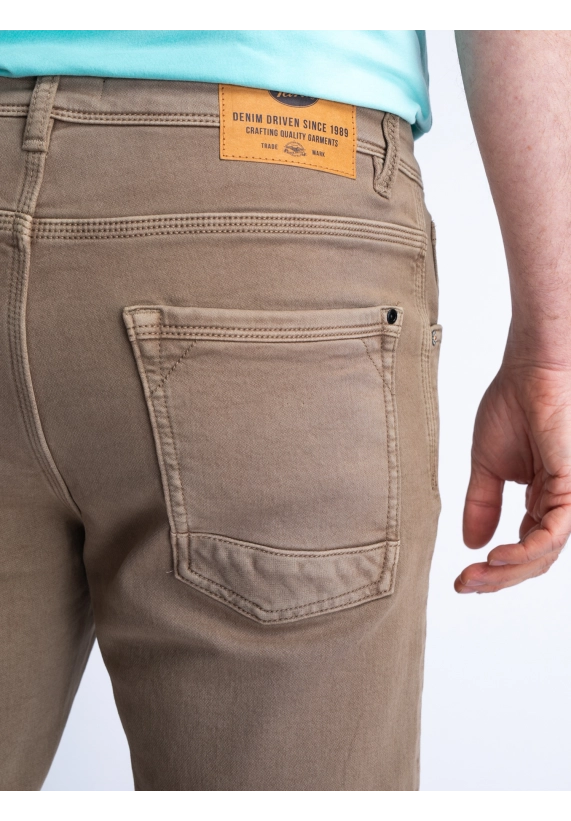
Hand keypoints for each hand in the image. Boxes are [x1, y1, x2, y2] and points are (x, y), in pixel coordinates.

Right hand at [456, 359, 570, 593]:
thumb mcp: (487, 467)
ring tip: (477, 575)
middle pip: (535, 559)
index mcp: (542, 500)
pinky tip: (499, 556)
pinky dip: (526, 551)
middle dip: (499, 578)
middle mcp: (559, 504)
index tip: (462, 579)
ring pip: (545, 554)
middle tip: (466, 583)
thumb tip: (471, 543)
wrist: (527, 372)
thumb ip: (481, 505)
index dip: (495, 570)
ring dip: (509, 570)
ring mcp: (568, 498)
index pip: (524, 549)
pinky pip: (553, 534)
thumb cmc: (511, 407)